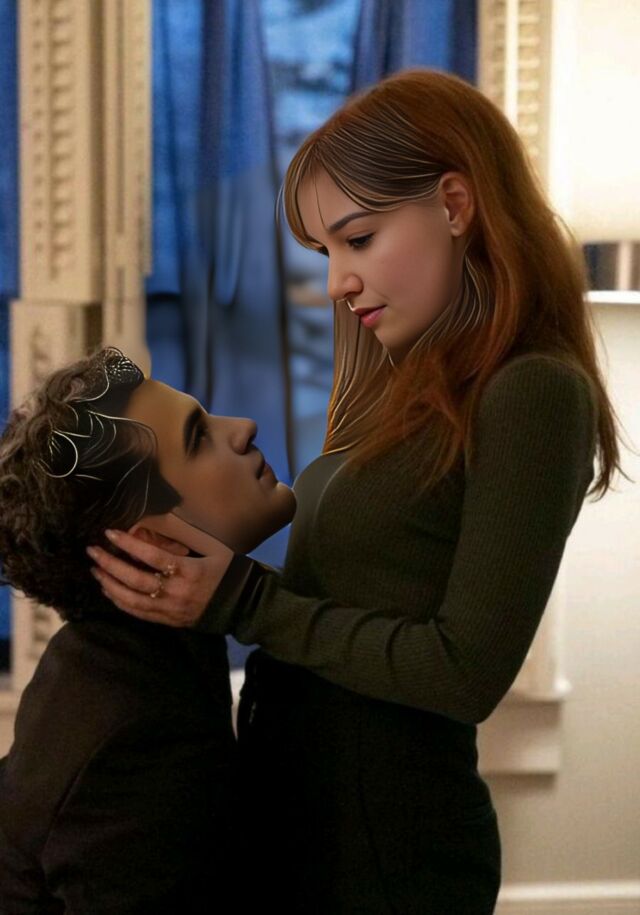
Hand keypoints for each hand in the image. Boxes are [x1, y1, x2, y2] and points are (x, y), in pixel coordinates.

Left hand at [86, 527, 233, 626]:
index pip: (151, 557)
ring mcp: (171, 610)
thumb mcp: (212, 547)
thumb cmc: (228, 570)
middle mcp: (176, 592)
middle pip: (135, 579)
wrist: (244, 604)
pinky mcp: (169, 621)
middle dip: (110, 565)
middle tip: (92, 552)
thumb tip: (157, 519)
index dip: (128, 545)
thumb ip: (185, 536)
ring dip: (110, 584)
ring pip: (132, 600)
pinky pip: (139, 614)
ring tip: (95, 571)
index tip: (110, 533)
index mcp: (188, 570)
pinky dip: (120, 602)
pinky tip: (109, 591)